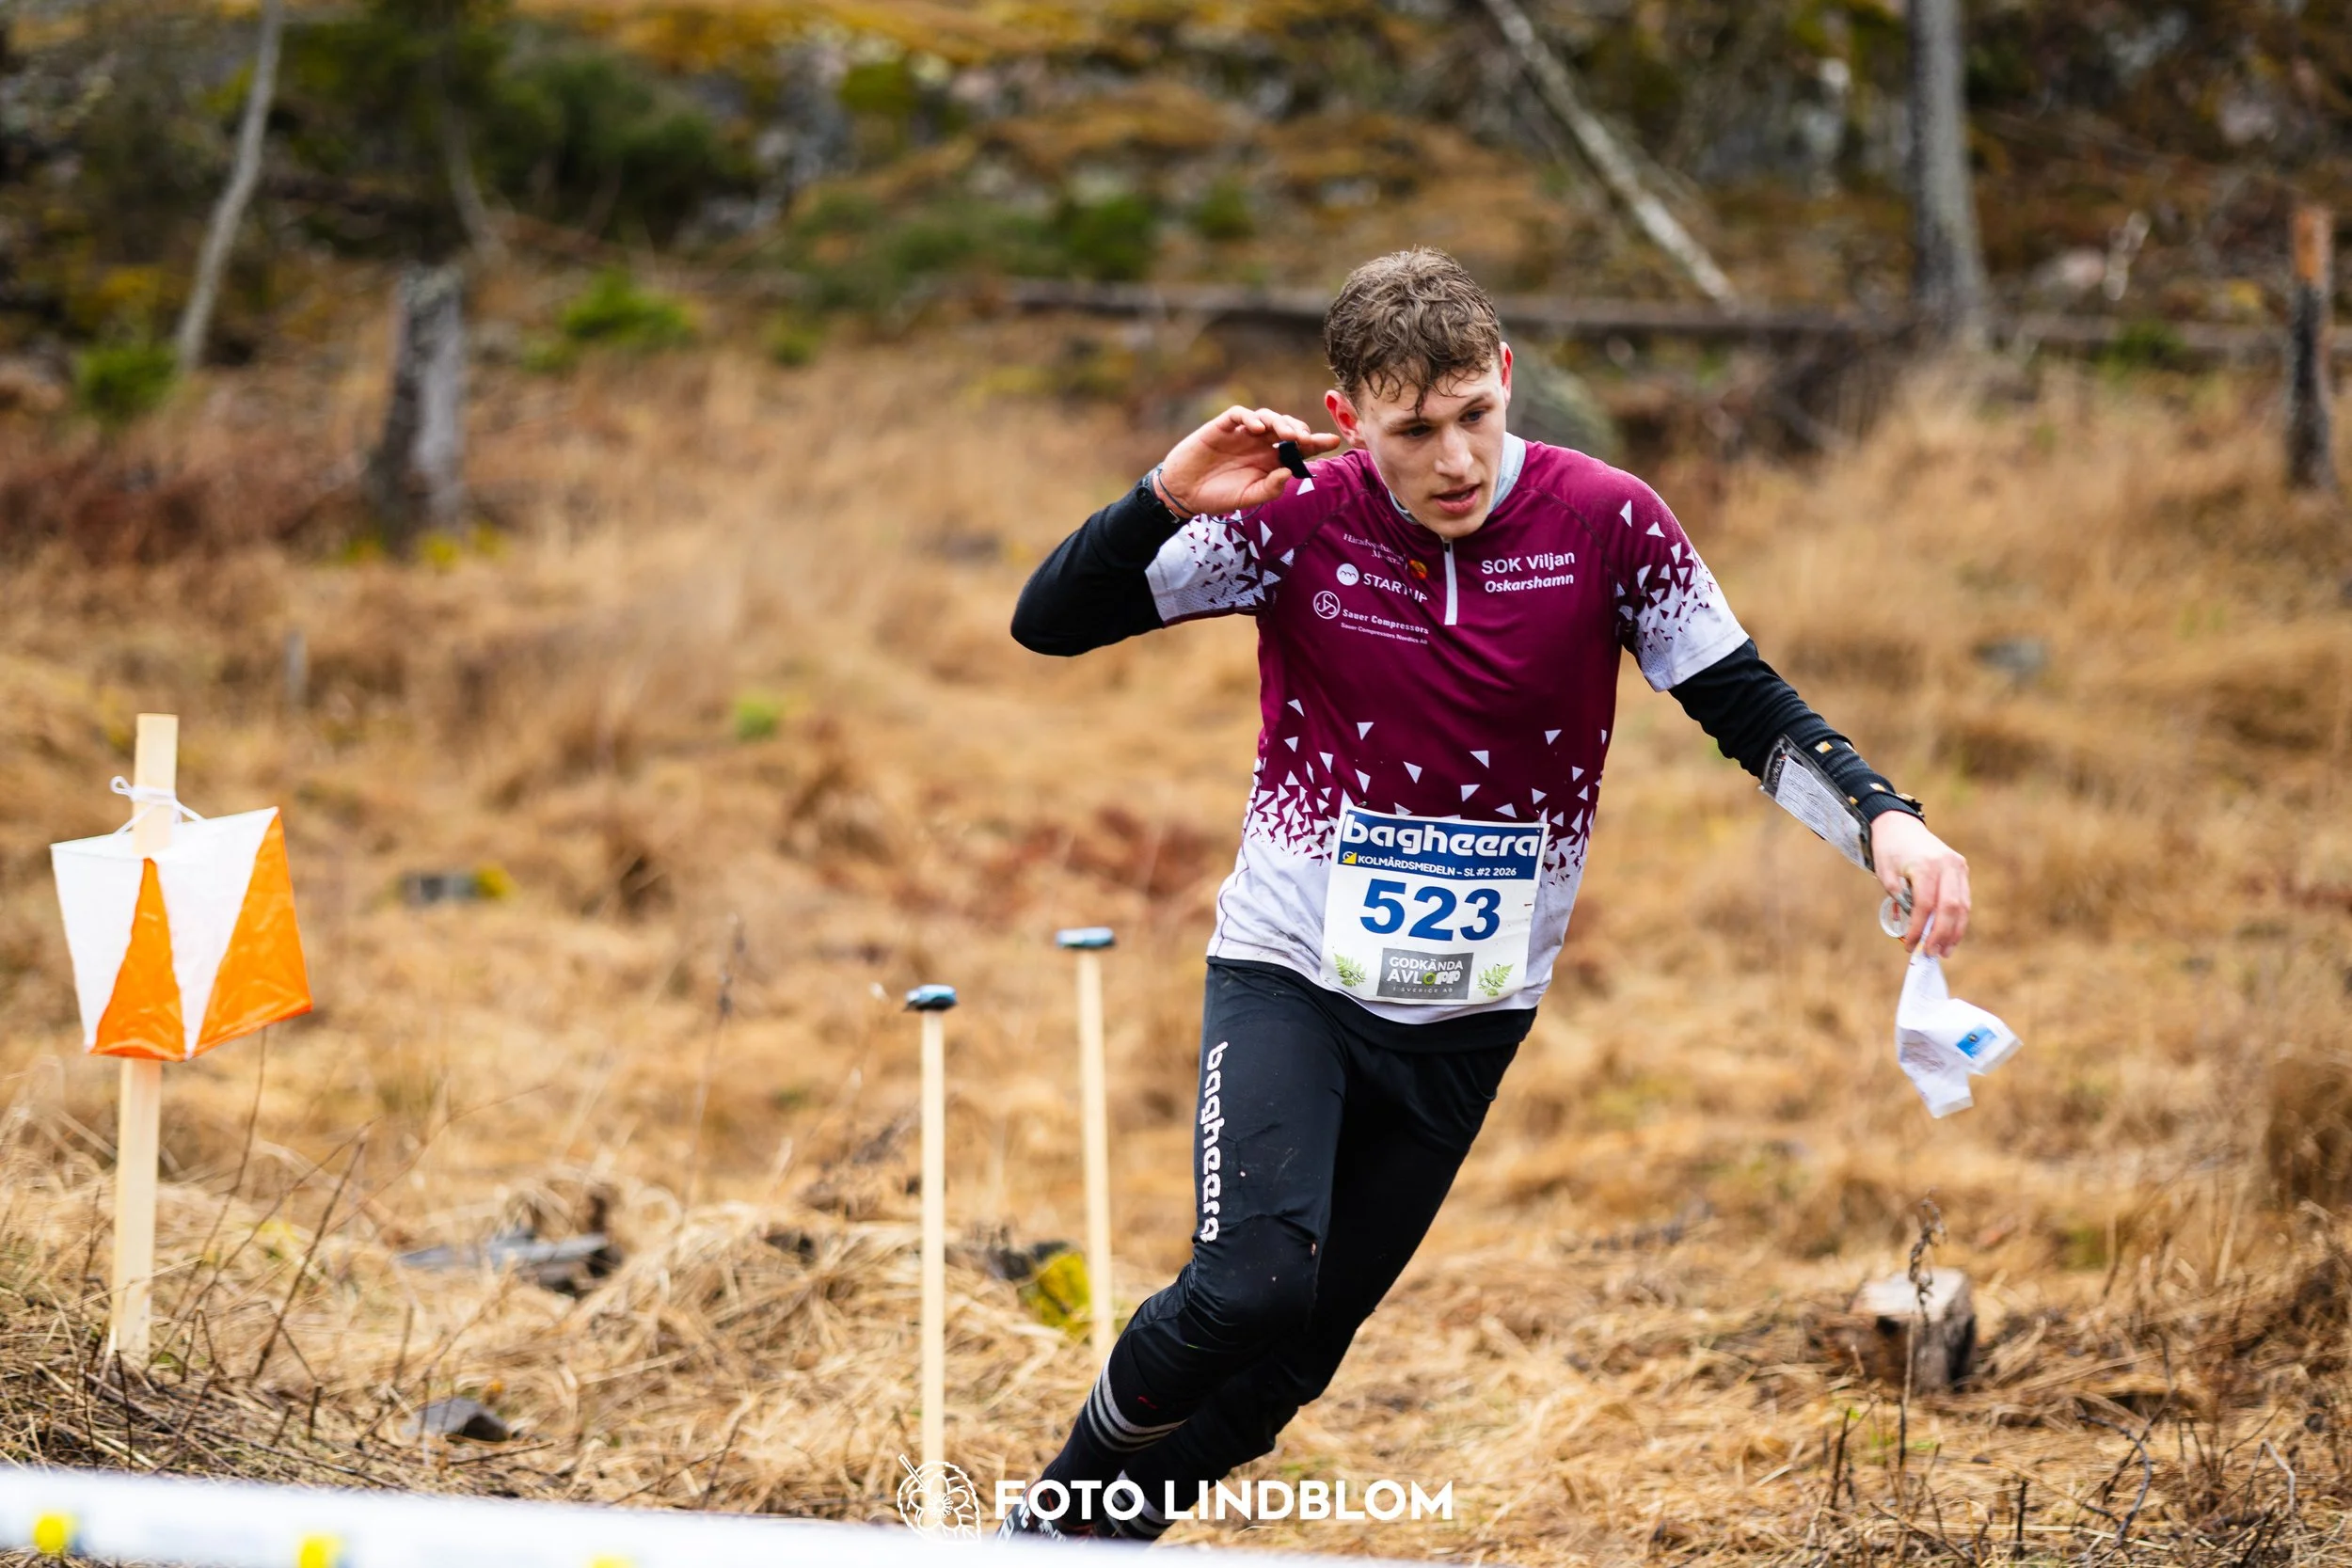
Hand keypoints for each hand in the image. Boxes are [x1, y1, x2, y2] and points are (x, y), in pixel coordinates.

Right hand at [1155, 406, 1342, 517]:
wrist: (1184, 493)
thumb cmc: (1218, 496)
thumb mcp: (1248, 498)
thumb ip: (1271, 488)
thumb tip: (1291, 472)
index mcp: (1270, 461)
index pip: (1298, 448)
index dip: (1316, 442)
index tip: (1333, 441)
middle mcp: (1260, 444)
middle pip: (1287, 427)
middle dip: (1300, 430)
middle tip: (1305, 439)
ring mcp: (1241, 434)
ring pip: (1267, 417)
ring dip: (1279, 422)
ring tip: (1285, 435)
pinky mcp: (1222, 427)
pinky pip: (1239, 415)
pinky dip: (1249, 417)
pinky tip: (1256, 428)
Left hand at [1870, 812, 1969, 957]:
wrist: (1899, 825)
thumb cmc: (1889, 851)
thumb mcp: (1886, 874)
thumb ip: (1901, 899)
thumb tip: (1917, 927)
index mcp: (1926, 865)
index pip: (1926, 905)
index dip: (1919, 928)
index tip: (1910, 946)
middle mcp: (1947, 865)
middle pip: (1951, 908)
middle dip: (1941, 935)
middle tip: (1930, 954)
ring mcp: (1958, 866)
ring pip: (1963, 906)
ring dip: (1954, 932)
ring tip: (1943, 951)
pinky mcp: (1962, 869)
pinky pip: (1964, 899)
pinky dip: (1958, 920)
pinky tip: (1950, 936)